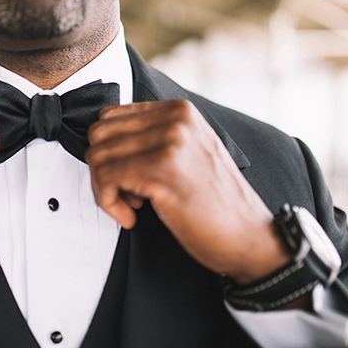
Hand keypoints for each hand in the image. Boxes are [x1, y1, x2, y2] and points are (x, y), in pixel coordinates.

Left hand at [87, 99, 290, 285]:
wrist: (250, 237)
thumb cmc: (215, 203)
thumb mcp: (187, 153)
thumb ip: (153, 138)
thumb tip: (105, 141)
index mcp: (179, 110)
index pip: (111, 117)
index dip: (109, 152)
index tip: (126, 177)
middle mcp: (175, 118)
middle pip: (99, 134)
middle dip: (102, 169)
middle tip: (126, 194)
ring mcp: (170, 141)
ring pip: (98, 156)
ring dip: (105, 188)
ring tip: (133, 205)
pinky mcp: (162, 169)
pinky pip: (106, 178)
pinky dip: (109, 203)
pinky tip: (132, 217)